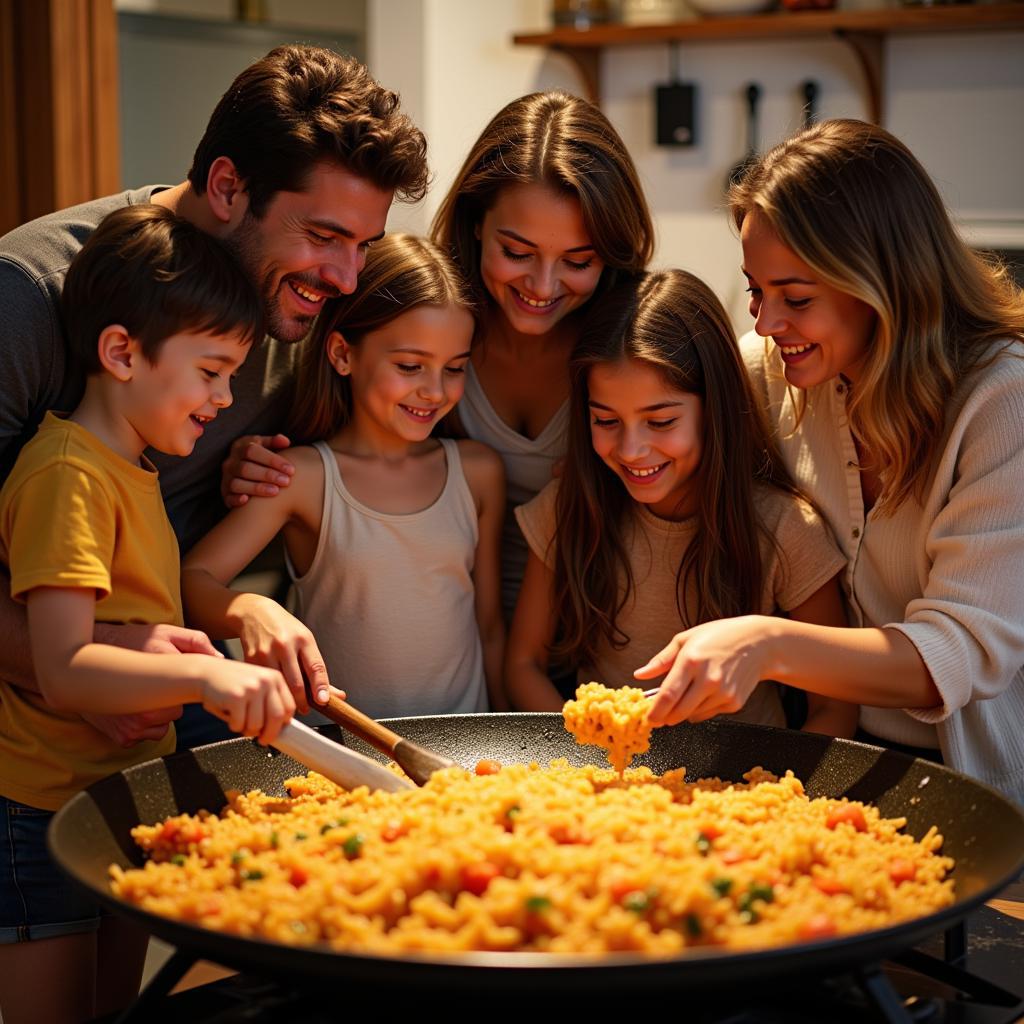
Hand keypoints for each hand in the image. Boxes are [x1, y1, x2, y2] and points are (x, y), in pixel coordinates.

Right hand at [84, 623, 216, 743]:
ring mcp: (133, 724)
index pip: (190, 692)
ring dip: (156, 715)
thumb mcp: (165, 632)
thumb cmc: (131, 643)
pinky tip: (130, 708)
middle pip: (177, 712)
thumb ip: (196, 642)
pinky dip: (141, 726)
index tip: (184, 683)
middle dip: (169, 700)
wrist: (83, 660)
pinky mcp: (124, 737)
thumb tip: (220, 659)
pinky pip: (145, 736)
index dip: (188, 686)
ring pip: (163, 726)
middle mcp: (145, 705)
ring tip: (140, 695)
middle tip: (153, 686)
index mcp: (160, 677)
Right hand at [200, 659, 294, 745]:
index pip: (289, 707)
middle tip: (262, 739)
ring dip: (247, 730)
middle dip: (269, 734)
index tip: (276, 731)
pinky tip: (229, 715)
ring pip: (257, 724)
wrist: (204, 673)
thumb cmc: (230, 684)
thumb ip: (269, 701)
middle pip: (277, 717)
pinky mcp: (236, 697)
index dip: (283, 724)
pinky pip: (239, 724)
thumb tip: (280, 726)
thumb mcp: (256, 686)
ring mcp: (251, 688)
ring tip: (239, 720)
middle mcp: (266, 681)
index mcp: (275, 678)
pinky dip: (233, 726)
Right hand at [221, 433, 293, 507]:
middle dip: (267, 475)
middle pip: (245, 468)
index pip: (252, 451)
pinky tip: (247, 500)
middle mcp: (230, 463)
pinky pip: (228, 498)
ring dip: (256, 488)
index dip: (272, 460)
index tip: (291, 469)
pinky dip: (236, 499)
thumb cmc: (261, 458)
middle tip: (286, 481)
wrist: (246, 473)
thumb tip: (285, 441)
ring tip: (275, 491)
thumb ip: (274, 442)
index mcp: (239, 447)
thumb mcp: (265, 446)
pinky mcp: (226, 494)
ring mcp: (226, 479)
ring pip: (237, 484)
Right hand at [237, 598, 331, 712]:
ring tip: (291, 705)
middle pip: (296, 682)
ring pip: (280, 686)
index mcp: (303, 639)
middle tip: (306, 709)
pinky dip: (270, 692)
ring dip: (286, 700)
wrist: (255, 614)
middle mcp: (285, 644)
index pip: (315, 667)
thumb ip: (317, 668)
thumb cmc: (285, 630)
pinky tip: (274, 694)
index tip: (323, 701)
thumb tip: (338, 695)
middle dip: (303, 701)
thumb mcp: (305, 641)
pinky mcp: (251, 659)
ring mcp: (267, 652)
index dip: (321, 687)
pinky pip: (265, 682)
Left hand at [634, 616, 773, 725]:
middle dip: (664, 718)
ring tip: (690, 690)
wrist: (759, 643)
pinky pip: (707, 714)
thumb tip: (639, 675)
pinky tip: (707, 691)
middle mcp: (708, 679)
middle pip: (678, 712)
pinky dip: (700, 708)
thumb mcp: (686, 639)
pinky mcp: (734, 703)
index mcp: (692, 661)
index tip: (647, 718)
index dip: (654, 711)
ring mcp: (723, 693)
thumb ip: (661, 660)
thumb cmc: (719, 636)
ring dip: (683, 711)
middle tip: (658, 716)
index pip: (668, 695)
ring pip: (691, 715)